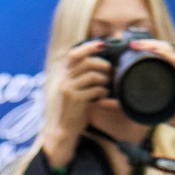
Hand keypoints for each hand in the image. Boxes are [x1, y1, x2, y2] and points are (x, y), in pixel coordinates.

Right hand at [40, 42, 112, 166]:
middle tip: (110, 70)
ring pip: (92, 75)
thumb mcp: (74, 90)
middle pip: (87, 63)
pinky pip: (95, 89)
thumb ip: (82, 77)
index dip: (88, 47)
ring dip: (104, 79)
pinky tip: (104, 96)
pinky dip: (103, 91)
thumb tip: (101, 63)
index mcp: (64, 75)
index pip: (74, 54)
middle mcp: (64, 80)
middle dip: (102, 64)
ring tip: (107, 85)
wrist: (64, 130)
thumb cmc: (74, 109)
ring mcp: (69, 89)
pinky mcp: (76, 100)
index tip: (102, 45)